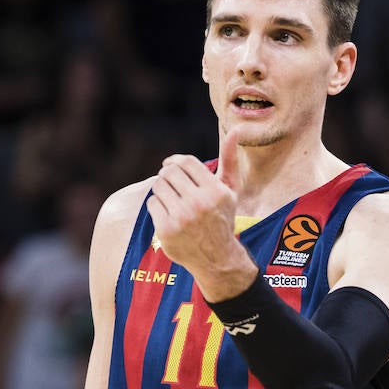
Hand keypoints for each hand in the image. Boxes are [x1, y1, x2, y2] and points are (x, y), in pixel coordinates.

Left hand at [147, 128, 254, 294]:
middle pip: (169, 172)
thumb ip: (230, 160)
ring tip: (170, 199)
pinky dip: (157, 205)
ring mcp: (182, 218)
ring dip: (162, 190)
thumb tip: (235, 130)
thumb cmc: (222, 218)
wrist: (216, 258)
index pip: (186, 162)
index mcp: (216, 192)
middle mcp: (199, 204)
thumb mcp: (231, 190)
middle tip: (170, 184)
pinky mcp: (166, 230)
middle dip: (167, 175)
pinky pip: (153, 203)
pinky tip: (167, 214)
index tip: (171, 166)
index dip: (175, 161)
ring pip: (159, 186)